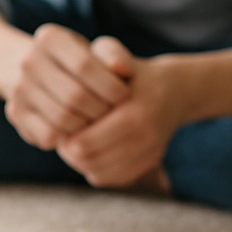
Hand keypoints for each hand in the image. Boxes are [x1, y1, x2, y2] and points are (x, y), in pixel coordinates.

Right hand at [2, 24, 131, 149]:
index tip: (124, 95)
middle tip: (112, 113)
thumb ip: (113, 55)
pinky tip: (79, 129)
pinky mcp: (15, 113)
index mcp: (50, 38)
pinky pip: (49, 134)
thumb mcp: (96, 50)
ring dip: (87, 126)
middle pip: (75, 96)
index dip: (110, 86)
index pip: (85, 66)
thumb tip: (120, 67)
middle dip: (101, 110)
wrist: (37, 72)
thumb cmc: (79, 62)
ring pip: (63, 118)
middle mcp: (28, 61)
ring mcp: (18, 88)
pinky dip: (69, 137)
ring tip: (98, 122)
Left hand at [54, 38, 181, 189]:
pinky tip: (88, 149)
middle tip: (62, 132)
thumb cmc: (132, 71)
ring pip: (96, 172)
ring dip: (78, 159)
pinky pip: (107, 178)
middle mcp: (145, 139)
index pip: (85, 140)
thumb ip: (110, 53)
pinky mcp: (145, 166)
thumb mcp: (119, 53)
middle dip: (68, 148)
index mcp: (136, 113)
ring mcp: (148, 156)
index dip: (65, 133)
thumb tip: (115, 66)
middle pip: (88, 159)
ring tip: (73, 139)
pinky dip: (92, 167)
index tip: (59, 118)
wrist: (172, 92)